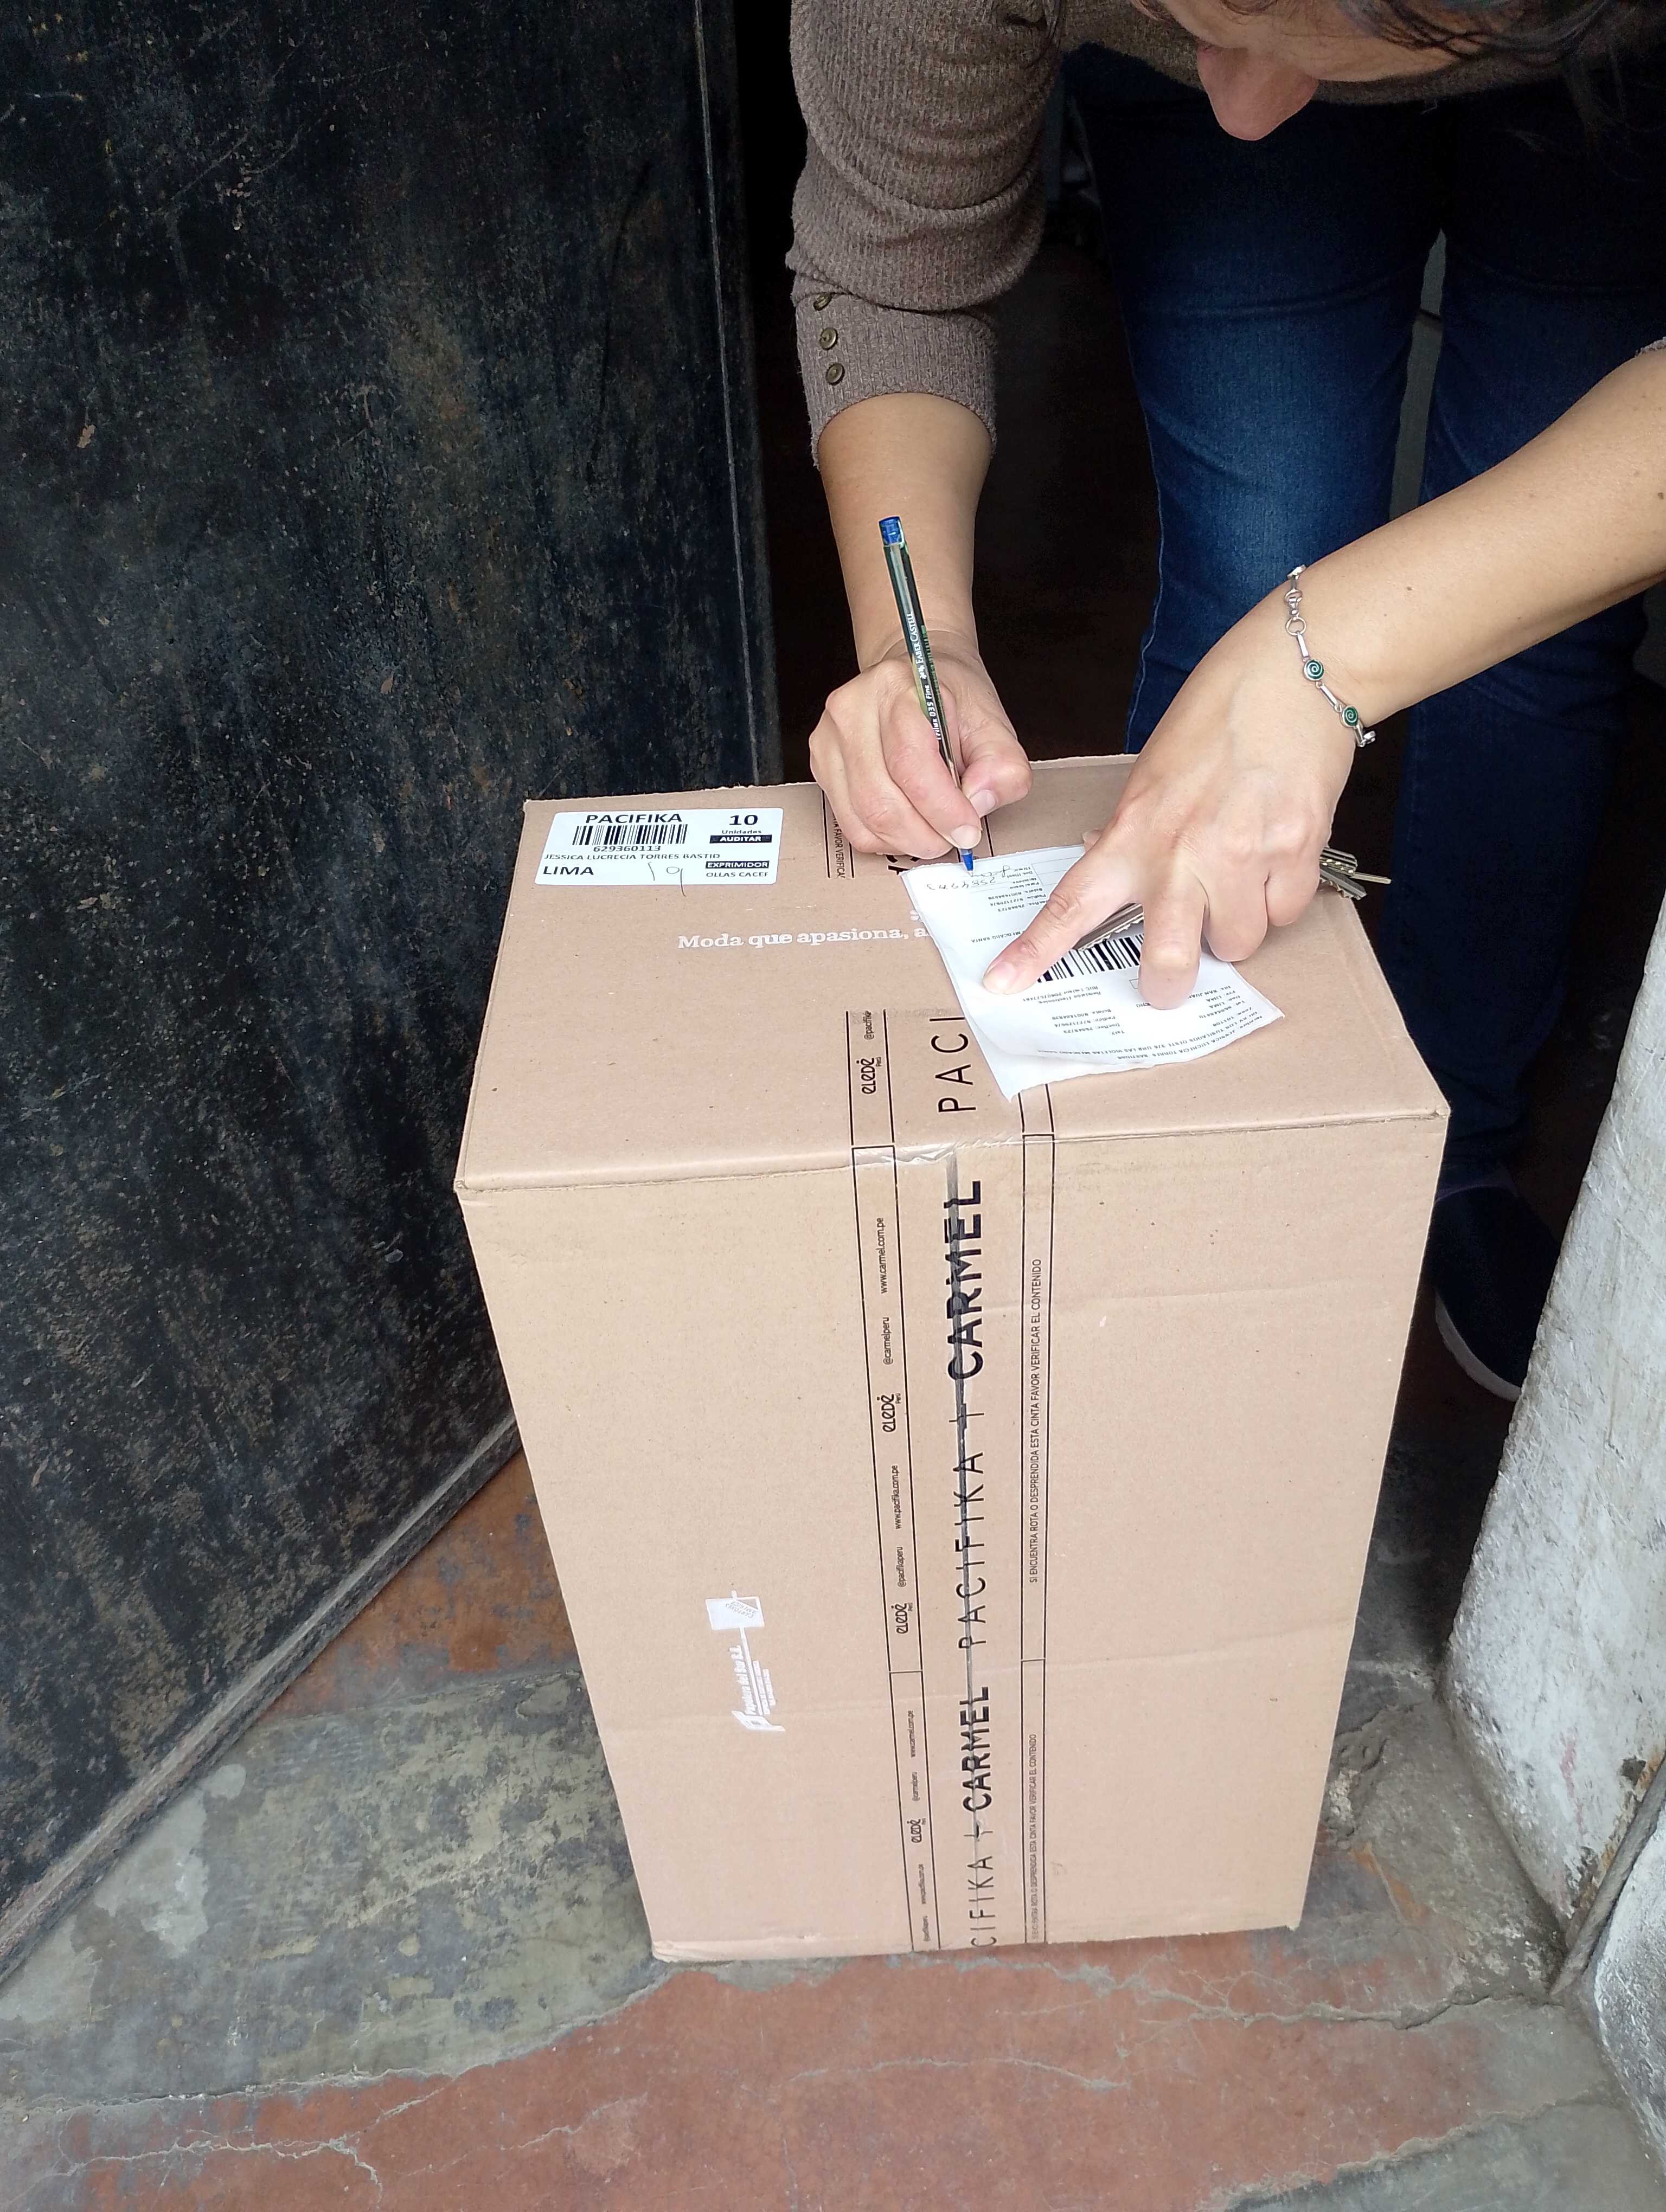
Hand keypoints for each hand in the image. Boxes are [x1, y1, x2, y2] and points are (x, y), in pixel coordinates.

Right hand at [809, 633, 1032, 858]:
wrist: (915, 682)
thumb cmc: (951, 703)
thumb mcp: (993, 725)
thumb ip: (1001, 765)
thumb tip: (977, 803)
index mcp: (897, 687)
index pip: (910, 762)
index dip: (942, 808)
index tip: (968, 829)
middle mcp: (852, 709)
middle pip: (881, 798)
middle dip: (925, 834)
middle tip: (953, 839)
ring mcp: (829, 738)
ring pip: (863, 818)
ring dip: (906, 840)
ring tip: (934, 832)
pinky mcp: (822, 765)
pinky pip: (851, 824)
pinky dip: (885, 839)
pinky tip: (908, 826)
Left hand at [983, 593, 1358, 1006]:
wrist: (1291, 674)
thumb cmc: (1217, 717)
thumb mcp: (1152, 777)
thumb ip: (1133, 833)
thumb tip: (1114, 867)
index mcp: (1133, 833)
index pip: (1072, 905)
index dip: (1036, 951)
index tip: (1004, 984)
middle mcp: (1182, 854)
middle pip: (1168, 962)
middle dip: (1169, 985)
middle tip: (1170, 980)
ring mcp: (1242, 858)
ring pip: (1238, 944)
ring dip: (1236, 927)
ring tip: (1240, 879)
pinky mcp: (1297, 853)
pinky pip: (1286, 914)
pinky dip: (1280, 897)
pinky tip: (1277, 854)